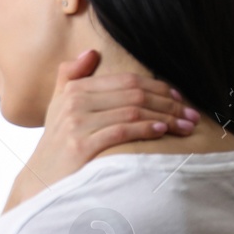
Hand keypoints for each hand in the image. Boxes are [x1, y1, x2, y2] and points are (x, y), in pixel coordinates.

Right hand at [4, 50, 198, 211]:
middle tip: (192, 115)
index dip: (158, 86)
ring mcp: (76, 124)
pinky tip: (162, 132)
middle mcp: (74, 103)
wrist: (41, 180)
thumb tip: (91, 53)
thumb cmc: (56, 144)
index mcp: (74, 90)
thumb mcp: (57, 107)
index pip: (126, 80)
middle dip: (169, 104)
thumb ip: (71, 77)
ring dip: (166, 118)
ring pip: (133, 112)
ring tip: (186, 127)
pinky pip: (122, 131)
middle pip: (134, 95)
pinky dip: (146, 129)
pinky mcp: (81, 146)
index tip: (180, 98)